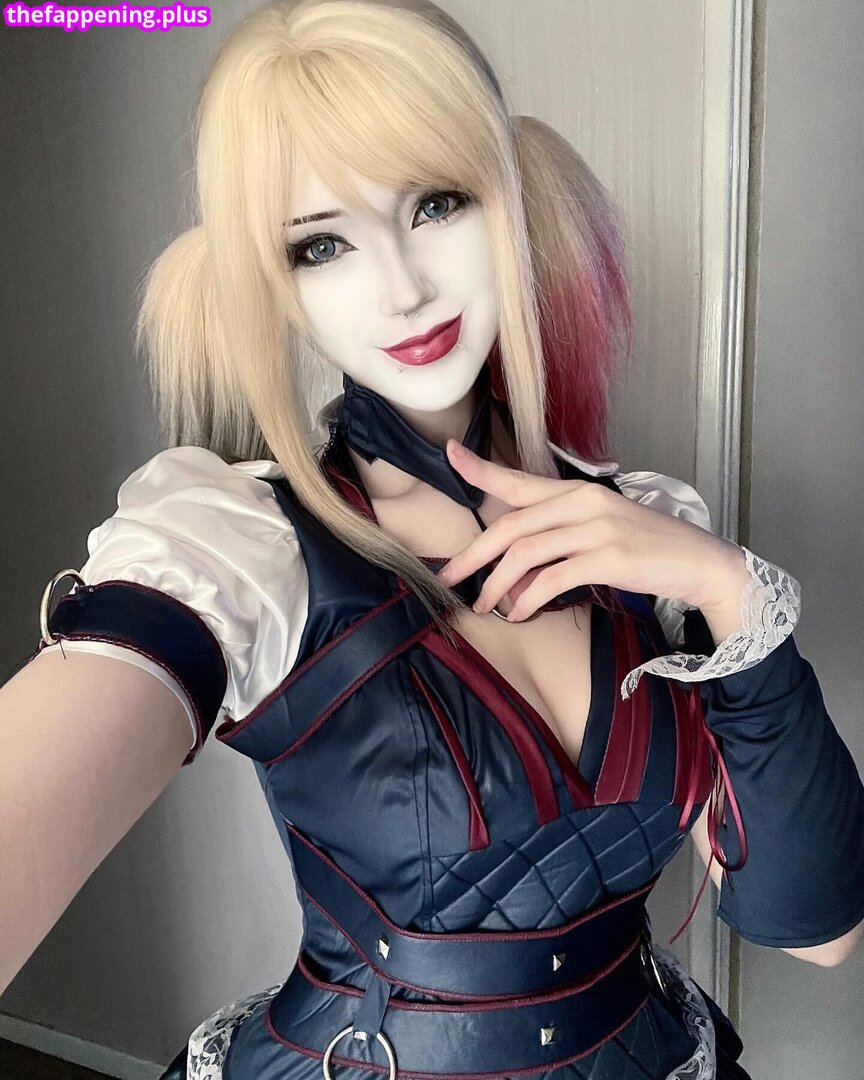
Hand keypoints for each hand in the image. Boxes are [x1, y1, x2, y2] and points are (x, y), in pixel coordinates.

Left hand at [436, 440, 749, 621]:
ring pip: (526, 553)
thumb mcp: (602, 528)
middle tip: (448, 575)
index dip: (481, 468)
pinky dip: (529, 599)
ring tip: (485, 605)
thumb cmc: (648, 548)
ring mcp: (597, 529)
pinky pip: (553, 579)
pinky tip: (520, 613)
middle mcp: (584, 503)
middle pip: (511, 524)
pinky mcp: (609, 558)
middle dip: (474, 553)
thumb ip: (559, 538)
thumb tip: (513, 569)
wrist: (701, 563)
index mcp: (578, 492)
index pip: (519, 479)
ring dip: (498, 584)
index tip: (450, 455)